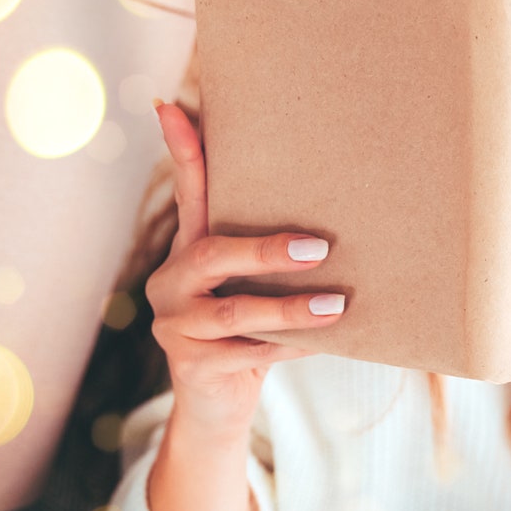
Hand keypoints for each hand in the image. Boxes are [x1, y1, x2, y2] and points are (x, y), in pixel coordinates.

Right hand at [146, 101, 344, 442]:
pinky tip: (329, 342)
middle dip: (265, 251)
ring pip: (235, 311)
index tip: (171, 106)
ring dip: (291, 309)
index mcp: (188, 250)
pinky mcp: (188, 365)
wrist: (218, 403)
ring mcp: (174, 325)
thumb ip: (270, 254)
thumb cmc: (249, 330)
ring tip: (337, 306)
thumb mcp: (253, 285)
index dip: (182, 152)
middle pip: (211, 255)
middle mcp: (170, 281)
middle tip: (318, 249)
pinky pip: (250, 352)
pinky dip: (294, 346)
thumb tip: (340, 219)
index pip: (186, 194)